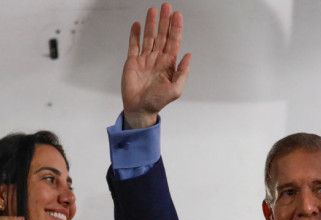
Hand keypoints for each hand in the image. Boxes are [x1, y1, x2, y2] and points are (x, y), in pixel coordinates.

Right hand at [122, 3, 191, 128]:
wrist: (140, 109)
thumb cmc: (158, 101)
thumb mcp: (176, 89)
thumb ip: (182, 72)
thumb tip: (188, 55)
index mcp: (169, 64)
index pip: (173, 42)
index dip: (176, 28)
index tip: (177, 15)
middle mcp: (157, 59)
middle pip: (162, 36)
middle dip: (164, 21)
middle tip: (166, 6)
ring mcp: (145, 59)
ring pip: (148, 37)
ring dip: (150, 24)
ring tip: (152, 10)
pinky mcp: (132, 62)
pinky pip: (134, 45)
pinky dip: (135, 35)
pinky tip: (137, 24)